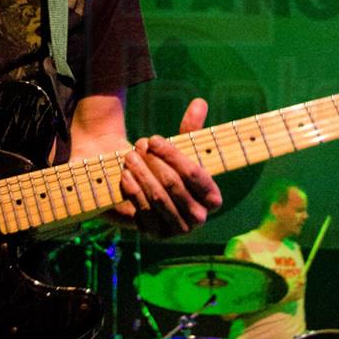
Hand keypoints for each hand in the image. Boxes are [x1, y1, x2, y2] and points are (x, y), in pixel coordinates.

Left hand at [117, 98, 222, 237]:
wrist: (149, 191)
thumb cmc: (169, 167)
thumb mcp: (181, 148)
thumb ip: (191, 128)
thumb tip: (199, 102)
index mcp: (213, 198)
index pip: (195, 174)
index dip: (172, 155)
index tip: (154, 139)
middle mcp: (199, 218)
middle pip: (174, 185)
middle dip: (153, 163)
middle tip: (138, 146)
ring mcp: (177, 230)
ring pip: (157, 198)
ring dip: (141, 174)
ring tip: (129, 157)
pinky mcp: (156, 235)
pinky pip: (143, 212)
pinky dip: (133, 192)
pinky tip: (125, 176)